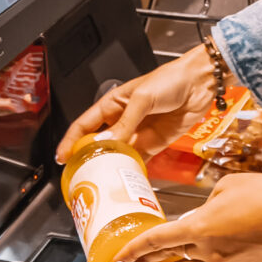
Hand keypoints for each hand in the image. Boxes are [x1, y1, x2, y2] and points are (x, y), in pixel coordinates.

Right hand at [54, 47, 216, 164]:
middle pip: (100, 143)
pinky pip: (140, 160)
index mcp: (113, 104)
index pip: (85, 125)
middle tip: (82, 175)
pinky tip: (127, 179)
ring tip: (103, 182)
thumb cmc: (170, 79)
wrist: (200, 83)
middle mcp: (123, 120)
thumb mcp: (142, 98)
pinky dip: (133, 170)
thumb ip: (125, 122)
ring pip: (119, 154)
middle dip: (90, 159)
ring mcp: (139, 132)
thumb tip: (106, 141)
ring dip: (112, 167)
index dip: (71, 141)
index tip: (61, 157)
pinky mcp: (155, 142)